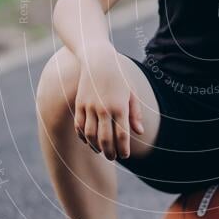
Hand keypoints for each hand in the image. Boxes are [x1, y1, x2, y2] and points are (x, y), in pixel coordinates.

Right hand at [74, 46, 144, 160]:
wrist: (98, 60)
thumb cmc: (119, 78)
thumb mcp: (131, 93)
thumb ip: (135, 114)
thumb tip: (139, 132)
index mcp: (120, 106)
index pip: (122, 136)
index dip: (123, 149)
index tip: (125, 155)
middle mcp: (104, 108)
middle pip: (105, 139)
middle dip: (110, 152)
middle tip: (113, 157)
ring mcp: (89, 107)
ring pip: (90, 135)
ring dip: (96, 147)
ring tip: (102, 151)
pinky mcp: (79, 104)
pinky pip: (79, 126)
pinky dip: (83, 137)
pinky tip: (89, 142)